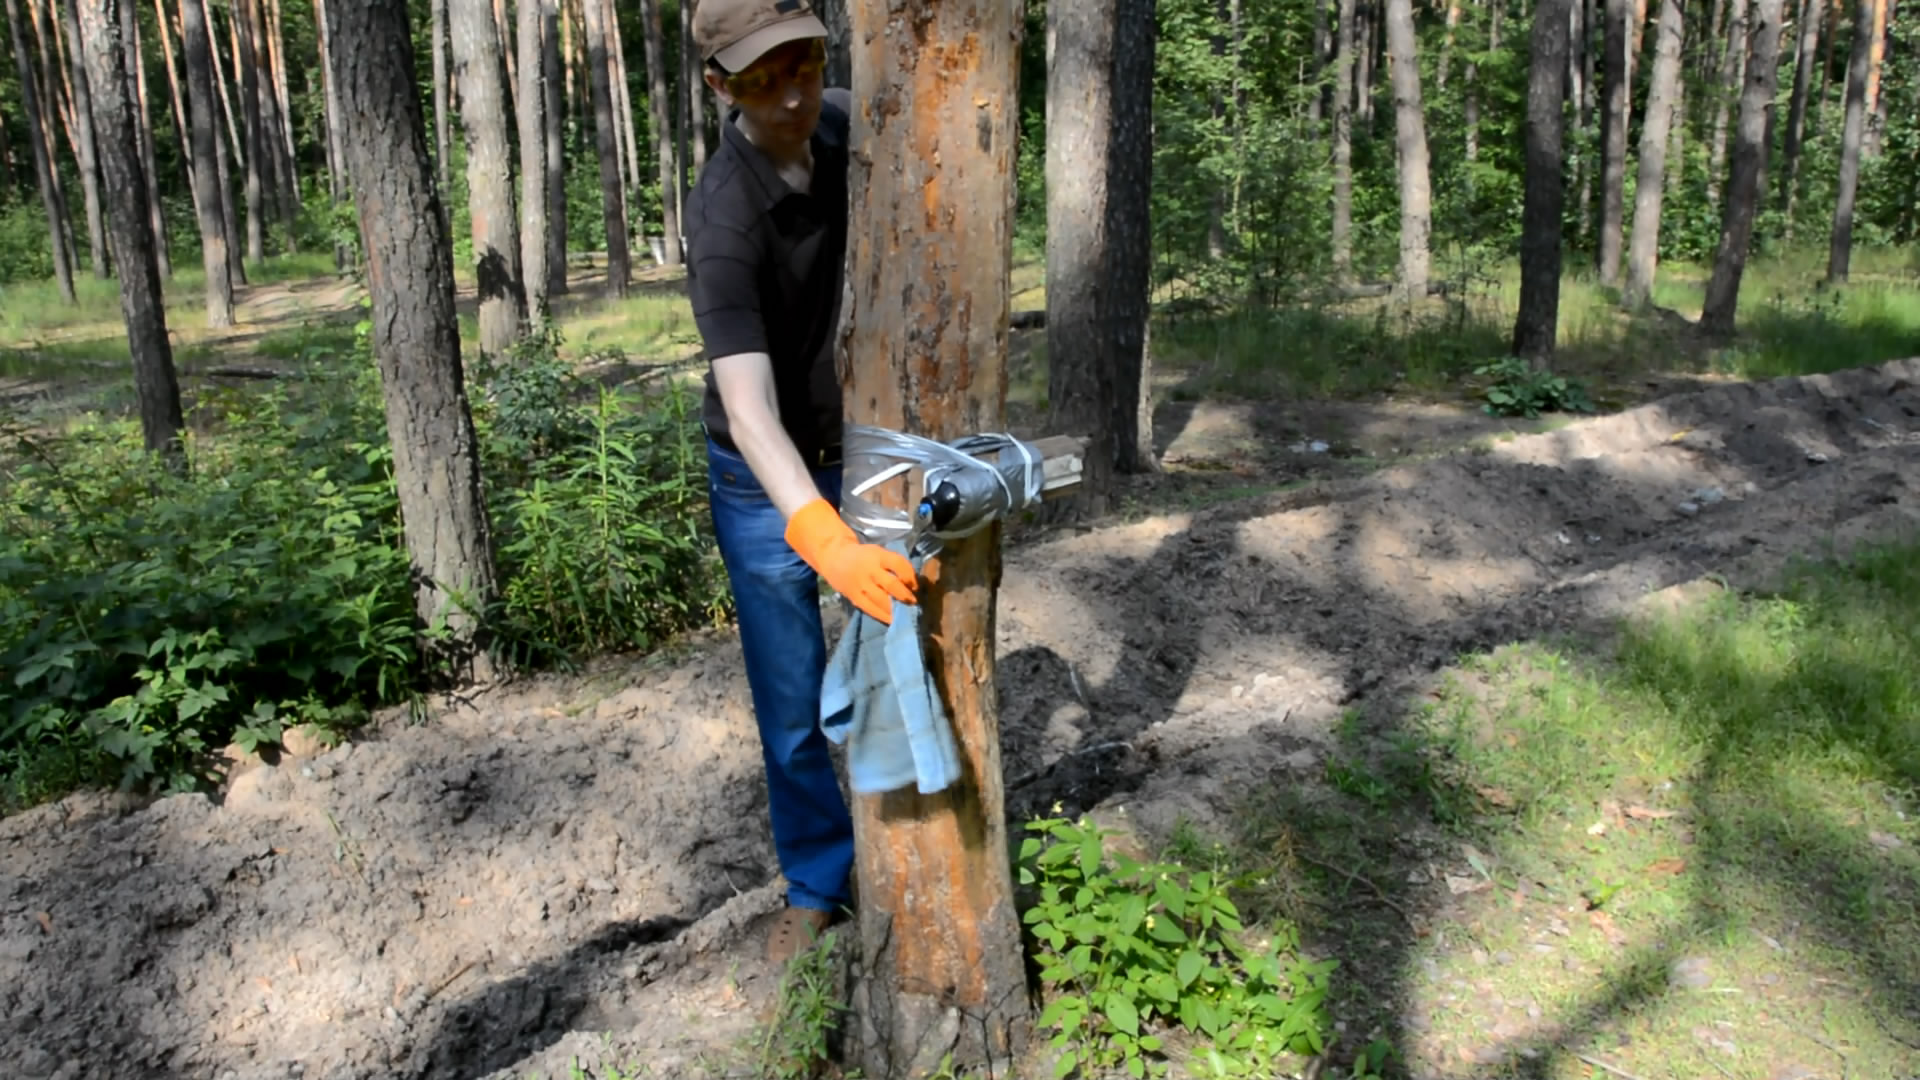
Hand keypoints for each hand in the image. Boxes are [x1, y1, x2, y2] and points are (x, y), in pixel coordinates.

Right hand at [784, 499, 918, 622]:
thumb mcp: (879, 553)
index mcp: (878, 555)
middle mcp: (869, 569)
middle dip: (905, 595)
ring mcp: (860, 584)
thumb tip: (912, 585)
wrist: (834, 558)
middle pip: (891, 584)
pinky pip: (870, 609)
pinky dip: (883, 616)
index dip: (910, 575)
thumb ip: (894, 565)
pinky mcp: (854, 597)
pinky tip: (892, 620)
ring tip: (905, 612)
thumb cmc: (864, 557)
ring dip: (896, 608)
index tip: (916, 585)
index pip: (898, 564)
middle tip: (913, 602)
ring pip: (881, 599)